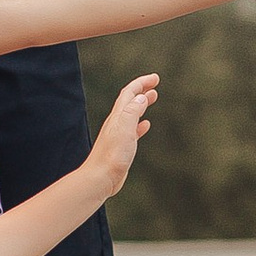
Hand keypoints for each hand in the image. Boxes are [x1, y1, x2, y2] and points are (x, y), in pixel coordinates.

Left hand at [82, 71, 158, 204]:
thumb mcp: (125, 128)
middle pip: (130, 100)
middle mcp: (117, 122)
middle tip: (155, 83)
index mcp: (118, 116)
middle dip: (142, 89)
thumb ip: (133, 111)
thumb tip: (142, 97)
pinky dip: (140, 124)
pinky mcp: (121, 147)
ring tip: (152, 98)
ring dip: (142, 103)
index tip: (155, 78)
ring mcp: (118, 134)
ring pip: (132, 113)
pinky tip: (145, 125)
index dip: (142, 83)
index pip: (130, 93)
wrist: (100, 178)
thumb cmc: (112, 155)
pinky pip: (132, 129)